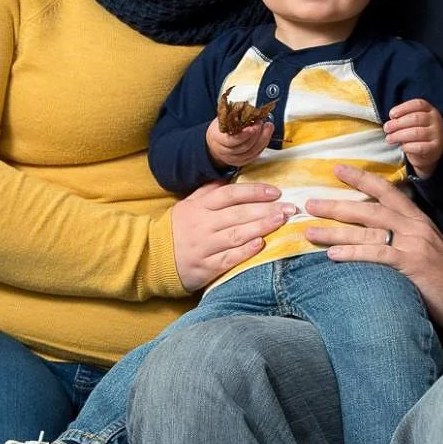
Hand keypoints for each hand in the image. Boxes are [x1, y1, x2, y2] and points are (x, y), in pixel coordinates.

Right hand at [169, 179, 292, 291]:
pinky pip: (227, 258)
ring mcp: (204, 246)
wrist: (152, 257)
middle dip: (266, 210)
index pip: (231, 194)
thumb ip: (209, 191)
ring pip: (236, 234)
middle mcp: (203, 224)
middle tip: (290, 208)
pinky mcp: (205, 266)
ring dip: (261, 227)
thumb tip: (232, 176)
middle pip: (238, 214)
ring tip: (281, 222)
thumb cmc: (177, 229)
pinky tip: (260, 245)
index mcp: (200, 206)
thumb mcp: (188, 204)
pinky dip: (244, 252)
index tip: (276, 192)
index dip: (254, 192)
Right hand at [205, 115, 273, 169]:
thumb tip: (250, 110)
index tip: (252, 127)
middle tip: (262, 123)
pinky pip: (254, 156)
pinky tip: (266, 136)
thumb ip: (235, 115)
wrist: (215, 142)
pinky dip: (262, 146)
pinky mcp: (241, 162)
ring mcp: (233, 159)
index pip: (231, 141)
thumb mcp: (223, 118)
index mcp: (217, 138)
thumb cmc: (221, 128)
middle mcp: (224, 151)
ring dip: (263, 139)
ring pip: (252, 153)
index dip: (243, 135)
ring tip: (268, 127)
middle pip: (244, 147)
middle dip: (256, 134)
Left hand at [303, 164, 442, 330]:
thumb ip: (404, 234)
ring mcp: (413, 245)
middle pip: (369, 208)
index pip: (386, 190)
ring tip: (310, 231)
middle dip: (337, 205)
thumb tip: (376, 231)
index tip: (337, 169)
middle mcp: (414, 227)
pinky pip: (377, 255)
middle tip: (310, 203)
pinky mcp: (411, 265)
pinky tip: (332, 255)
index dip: (361, 178)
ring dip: (335, 231)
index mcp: (417, 219)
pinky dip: (353, 254)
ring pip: (367, 232)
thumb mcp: (426, 246)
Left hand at [384, 99, 442, 178]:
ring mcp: (437, 134)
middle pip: (415, 118)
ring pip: (416, 133)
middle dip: (398, 123)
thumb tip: (390, 123)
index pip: (418, 104)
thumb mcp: (412, 123)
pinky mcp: (435, 147)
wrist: (429, 153)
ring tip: (389, 138)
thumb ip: (404, 119)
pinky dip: (407, 147)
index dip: (403, 108)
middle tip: (386, 128)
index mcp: (430, 110)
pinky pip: (419, 147)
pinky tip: (401, 147)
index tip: (391, 115)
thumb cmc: (416, 134)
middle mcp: (436, 120)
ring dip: (399, 135)